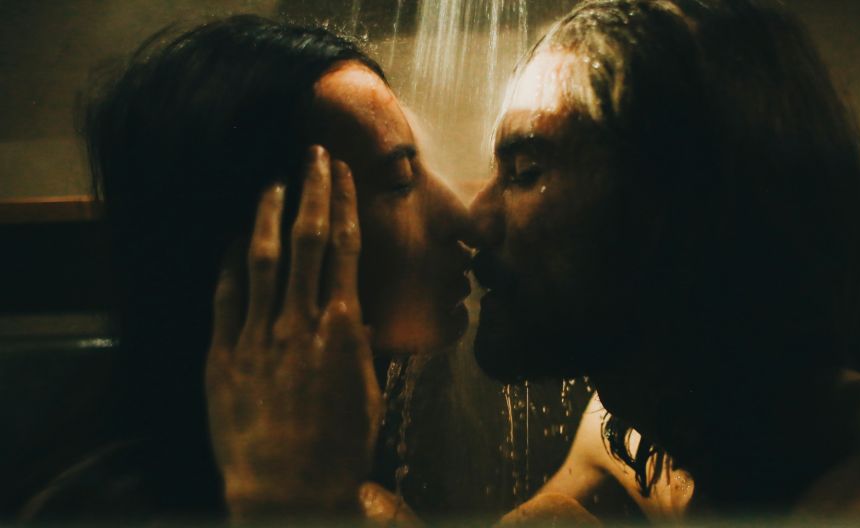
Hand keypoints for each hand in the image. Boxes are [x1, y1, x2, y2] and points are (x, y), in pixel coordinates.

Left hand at [205, 146, 381, 519]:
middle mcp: (301, 321)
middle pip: (307, 240)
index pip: (344, 250)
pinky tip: (231, 238)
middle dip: (311, 191)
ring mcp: (259, 334)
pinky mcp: (225, 354)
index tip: (342, 174)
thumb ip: (359, 349)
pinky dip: (228, 262)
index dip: (343, 205)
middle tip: (313, 155)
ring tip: (272, 182)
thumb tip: (355, 320)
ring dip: (268, 214)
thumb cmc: (339, 447)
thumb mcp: (366, 393)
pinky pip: (225, 295)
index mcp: (343, 328)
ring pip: (263, 258)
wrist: (287, 488)